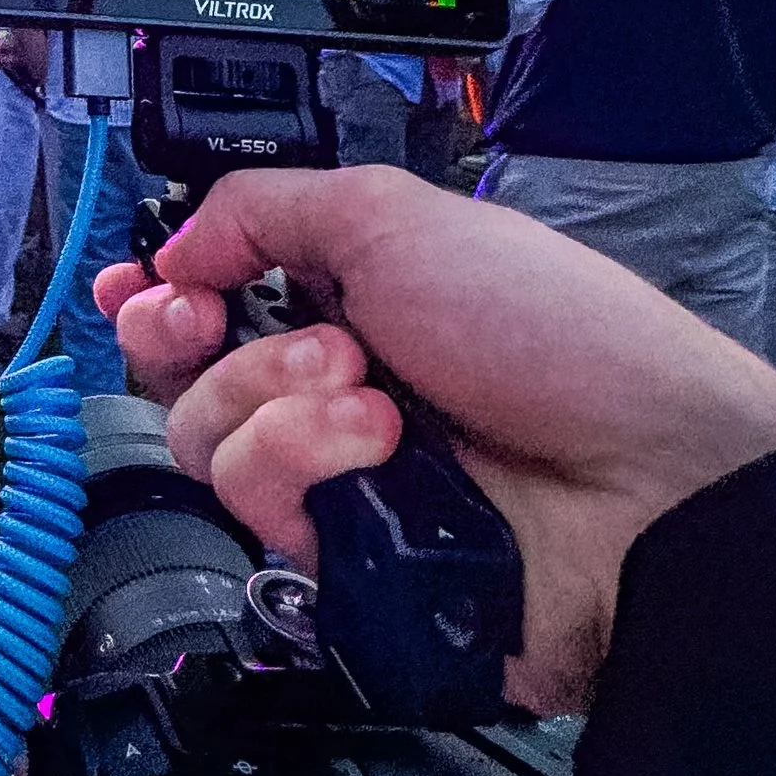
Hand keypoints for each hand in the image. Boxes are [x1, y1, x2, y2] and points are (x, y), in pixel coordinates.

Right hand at [96, 168, 775, 715]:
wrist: (640, 479)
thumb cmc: (551, 334)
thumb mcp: (398, 215)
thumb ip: (262, 210)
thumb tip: (173, 247)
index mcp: (349, 299)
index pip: (209, 301)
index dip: (155, 295)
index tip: (135, 289)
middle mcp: (328, 391)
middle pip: (181, 372)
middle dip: (197, 335)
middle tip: (246, 324)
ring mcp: (334, 481)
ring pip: (205, 440)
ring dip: (277, 400)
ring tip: (374, 399)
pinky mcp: (337, 565)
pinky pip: (257, 509)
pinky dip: (311, 463)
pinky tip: (385, 454)